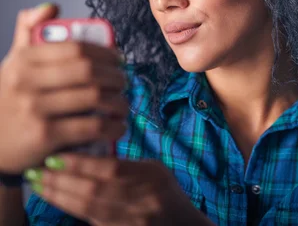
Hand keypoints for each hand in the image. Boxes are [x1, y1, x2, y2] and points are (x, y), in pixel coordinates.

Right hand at [0, 4, 127, 172]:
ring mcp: (34, 108)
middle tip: (125, 83)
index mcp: (24, 59)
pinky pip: (91, 127)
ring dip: (119, 102)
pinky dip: (112, 127)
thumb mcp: (13, 64)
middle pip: (88, 71)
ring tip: (123, 106)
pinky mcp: (43, 136)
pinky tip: (117, 127)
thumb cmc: (8, 99)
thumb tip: (52, 7)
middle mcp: (26, 81)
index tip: (119, 59)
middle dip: (116, 77)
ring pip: (94, 97)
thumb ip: (29, 33)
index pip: (76, 47)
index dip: (106, 52)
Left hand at [26, 153, 211, 225]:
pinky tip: (55, 198)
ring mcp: (133, 219)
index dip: (81, 164)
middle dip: (62, 180)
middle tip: (38, 170)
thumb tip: (87, 156)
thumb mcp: (154, 170)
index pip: (111, 169)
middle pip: (95, 190)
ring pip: (89, 208)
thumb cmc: (165, 191)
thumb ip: (126, 164)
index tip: (56, 157)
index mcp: (152, 177)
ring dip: (59, 196)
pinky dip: (70, 208)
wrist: (181, 224)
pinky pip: (91, 219)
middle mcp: (143, 199)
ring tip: (38, 184)